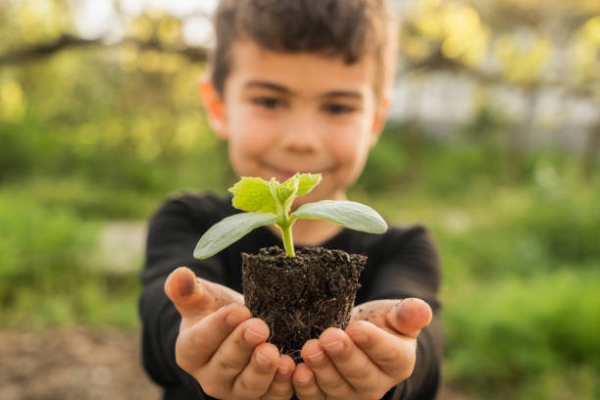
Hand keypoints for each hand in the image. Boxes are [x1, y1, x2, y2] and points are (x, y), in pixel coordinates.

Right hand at [165, 267, 294, 399]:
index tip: (239, 310)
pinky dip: (282, 384)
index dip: (219, 326)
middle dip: (243, 346)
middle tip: (259, 327)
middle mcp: (210, 377)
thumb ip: (188, 289)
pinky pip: (271, 396)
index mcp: (190, 352)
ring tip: (274, 353)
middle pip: (225, 365)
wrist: (241, 330)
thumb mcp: (202, 298)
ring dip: (262, 370)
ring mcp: (236, 390)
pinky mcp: (261, 397)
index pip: (201, 341)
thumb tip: (180, 275)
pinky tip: (291, 367)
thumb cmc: (218, 312)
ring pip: (248, 386)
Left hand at [292, 298, 431, 399]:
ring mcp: (351, 395)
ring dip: (321, 370)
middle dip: (343, 356)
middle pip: (361, 375)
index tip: (357, 328)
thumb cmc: (378, 323)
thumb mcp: (393, 313)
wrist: (356, 336)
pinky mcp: (327, 398)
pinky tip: (297, 371)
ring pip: (336, 389)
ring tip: (310, 349)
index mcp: (399, 362)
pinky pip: (315, 398)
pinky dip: (305, 387)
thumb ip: (407, 313)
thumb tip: (423, 310)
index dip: (373, 343)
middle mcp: (377, 385)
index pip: (389, 355)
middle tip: (328, 337)